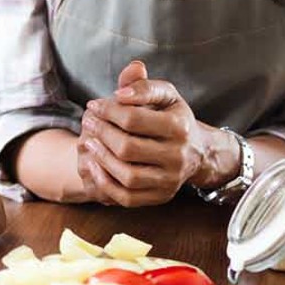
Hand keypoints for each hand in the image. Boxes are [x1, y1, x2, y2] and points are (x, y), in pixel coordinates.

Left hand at [75, 61, 226, 206]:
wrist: (197, 150)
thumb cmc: (172, 117)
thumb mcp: (165, 95)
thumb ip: (143, 86)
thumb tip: (120, 93)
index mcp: (179, 127)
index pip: (133, 119)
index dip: (108, 111)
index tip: (94, 105)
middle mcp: (178, 156)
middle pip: (128, 148)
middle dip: (102, 134)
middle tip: (88, 122)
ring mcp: (170, 180)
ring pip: (128, 176)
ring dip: (102, 159)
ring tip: (89, 142)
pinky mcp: (161, 196)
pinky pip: (127, 197)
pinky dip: (106, 183)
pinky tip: (95, 165)